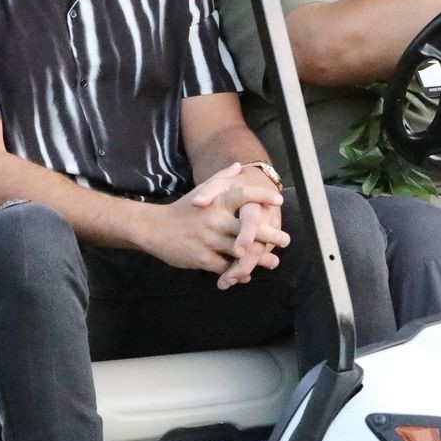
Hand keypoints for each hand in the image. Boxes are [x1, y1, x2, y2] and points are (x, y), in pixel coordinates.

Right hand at [141, 163, 284, 276]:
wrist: (154, 228)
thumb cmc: (183, 209)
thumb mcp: (201, 191)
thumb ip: (222, 179)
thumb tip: (240, 166)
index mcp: (216, 202)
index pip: (242, 195)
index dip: (261, 197)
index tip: (279, 201)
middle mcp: (214, 219)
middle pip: (248, 227)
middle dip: (270, 234)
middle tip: (286, 239)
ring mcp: (208, 240)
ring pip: (241, 252)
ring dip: (260, 258)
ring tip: (273, 261)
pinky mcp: (202, 258)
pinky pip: (226, 268)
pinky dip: (238, 272)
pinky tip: (247, 275)